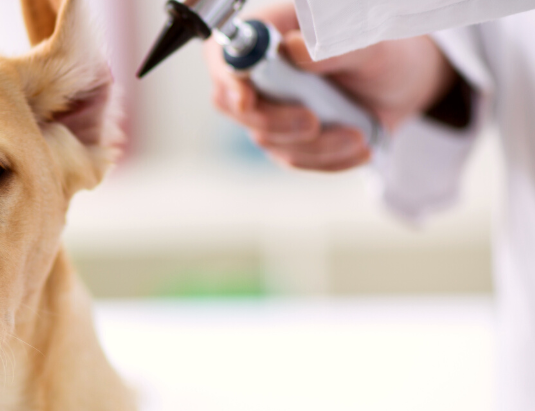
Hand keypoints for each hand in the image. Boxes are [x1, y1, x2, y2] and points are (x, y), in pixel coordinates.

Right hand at [204, 2, 455, 171]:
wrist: (403, 83)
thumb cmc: (382, 50)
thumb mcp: (369, 41)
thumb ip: (331, 44)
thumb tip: (292, 50)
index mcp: (266, 33)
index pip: (225, 58)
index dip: (230, 80)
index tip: (247, 100)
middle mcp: (258, 72)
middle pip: (234, 105)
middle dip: (275, 122)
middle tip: (314, 122)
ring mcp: (269, 108)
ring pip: (268, 138)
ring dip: (315, 144)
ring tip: (357, 134)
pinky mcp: (286, 138)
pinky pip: (294, 158)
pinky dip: (328, 159)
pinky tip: (357, 147)